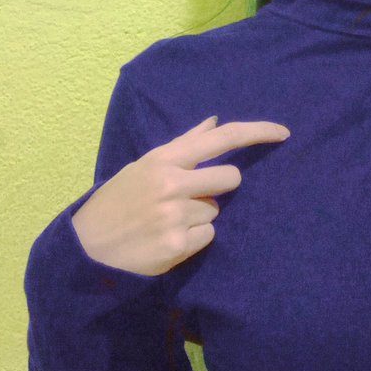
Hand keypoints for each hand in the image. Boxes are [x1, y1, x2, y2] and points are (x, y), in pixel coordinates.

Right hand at [70, 116, 290, 276]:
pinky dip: (194, 238)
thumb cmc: (119, 200)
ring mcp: (174, 216)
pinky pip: (209, 235)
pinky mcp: (177, 246)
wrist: (86, 248)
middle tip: (189, 196)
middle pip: (230, 178)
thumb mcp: (144, 165)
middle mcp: (171, 184)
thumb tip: (214, 122)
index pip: (221, 138)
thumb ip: (183, 145)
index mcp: (163, 159)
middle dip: (218, 186)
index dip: (257, 132)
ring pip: (216, 210)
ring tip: (167, 221)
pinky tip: (168, 239)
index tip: (283, 133)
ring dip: (199, 215)